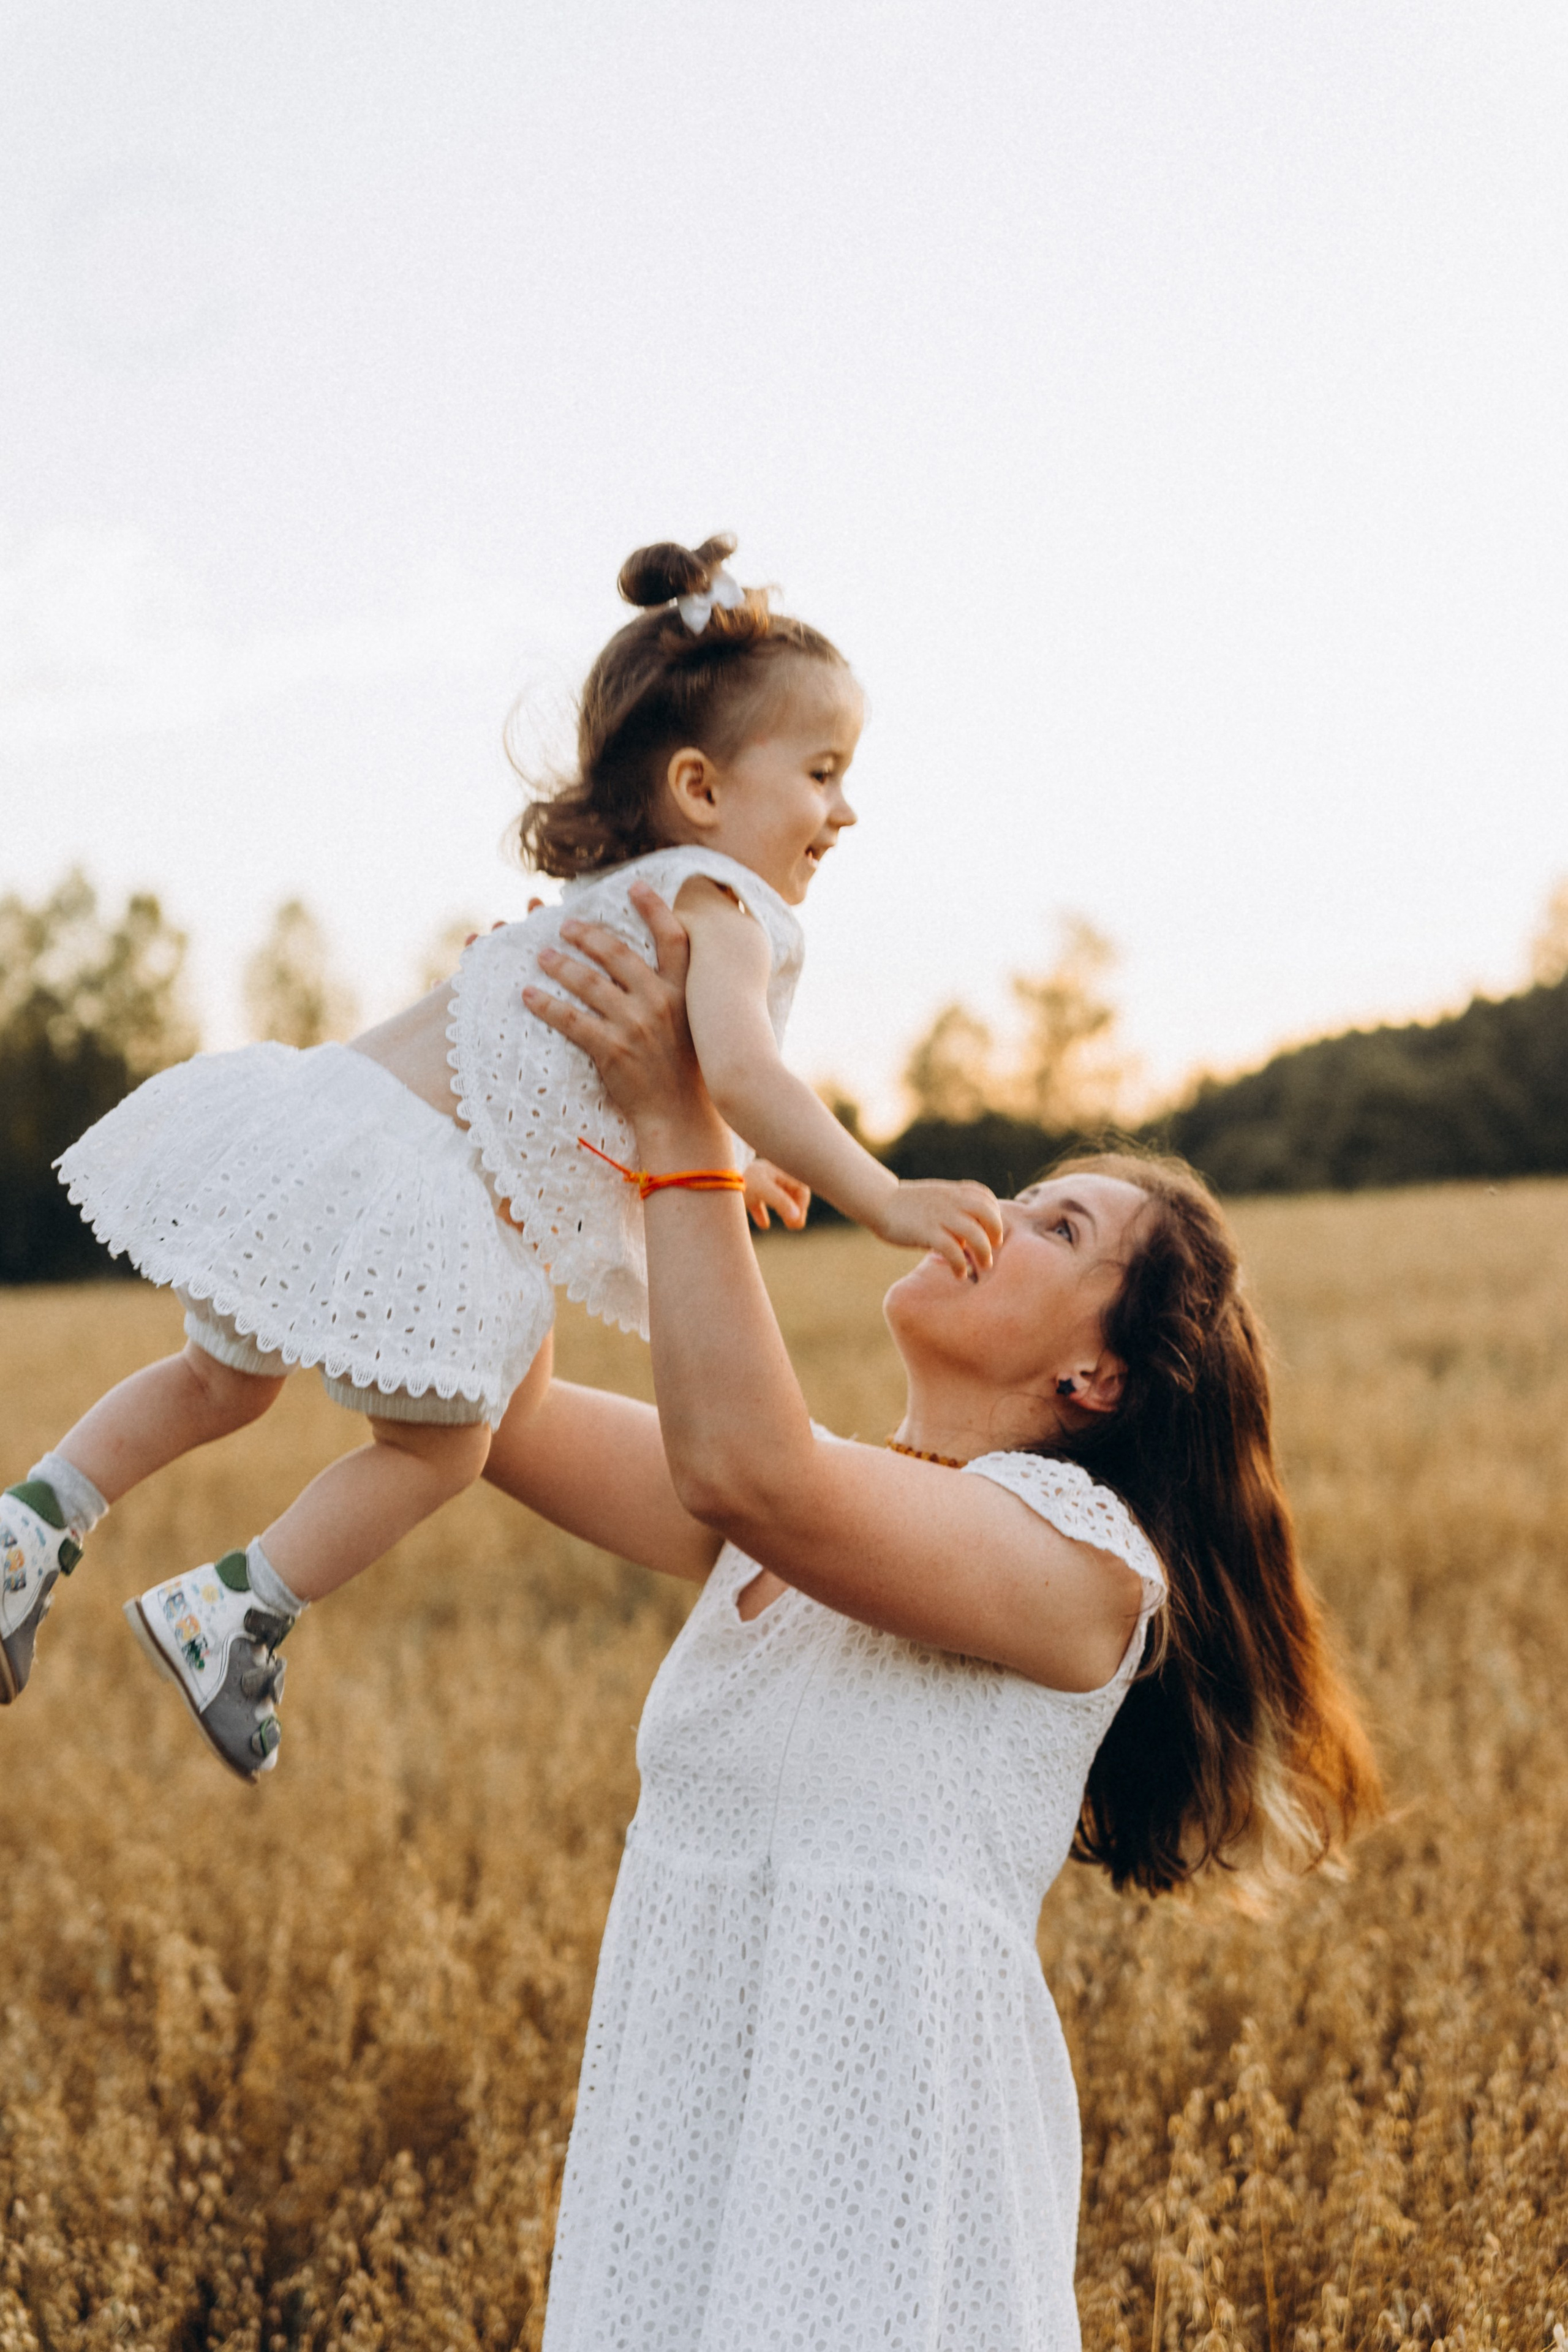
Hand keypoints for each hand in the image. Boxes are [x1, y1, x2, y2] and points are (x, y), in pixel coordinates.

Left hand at [523, 882, 722, 1150]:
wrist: (682, 1117)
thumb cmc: (686, 1073)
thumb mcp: (696, 1027)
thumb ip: (678, 996)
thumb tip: (657, 972)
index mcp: (683, 993)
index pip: (674, 939)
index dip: (655, 909)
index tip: (636, 886)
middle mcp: (660, 1003)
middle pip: (618, 954)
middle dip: (588, 935)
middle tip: (565, 925)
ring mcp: (635, 1026)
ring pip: (589, 983)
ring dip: (561, 965)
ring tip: (542, 957)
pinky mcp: (612, 1050)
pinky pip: (571, 1020)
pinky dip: (546, 1005)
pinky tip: (528, 996)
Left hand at [743, 1159, 810, 1231]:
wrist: (713, 1177)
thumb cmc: (742, 1179)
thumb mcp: (765, 1190)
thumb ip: (782, 1203)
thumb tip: (798, 1219)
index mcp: (778, 1169)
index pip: (800, 1186)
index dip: (802, 1203)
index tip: (798, 1219)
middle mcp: (770, 1174)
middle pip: (791, 1192)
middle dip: (794, 1209)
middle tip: (794, 1225)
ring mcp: (759, 1182)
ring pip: (778, 1197)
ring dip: (784, 1210)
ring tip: (788, 1224)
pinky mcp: (747, 1191)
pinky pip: (760, 1202)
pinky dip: (762, 1213)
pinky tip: (764, 1225)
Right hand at [871, 1178, 1003, 1277]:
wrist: (879, 1200)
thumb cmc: (907, 1205)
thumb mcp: (935, 1199)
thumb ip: (953, 1212)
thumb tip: (966, 1241)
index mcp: (953, 1192)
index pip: (986, 1197)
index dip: (995, 1214)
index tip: (992, 1230)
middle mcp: (951, 1201)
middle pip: (987, 1212)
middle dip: (996, 1231)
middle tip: (995, 1246)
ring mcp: (940, 1216)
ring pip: (974, 1233)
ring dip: (984, 1252)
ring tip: (984, 1265)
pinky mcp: (927, 1231)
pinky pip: (952, 1250)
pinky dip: (960, 1265)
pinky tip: (959, 1274)